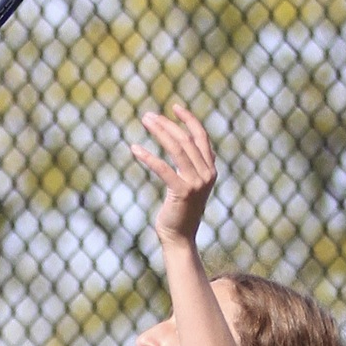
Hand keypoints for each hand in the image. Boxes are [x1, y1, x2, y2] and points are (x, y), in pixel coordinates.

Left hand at [130, 104, 215, 246]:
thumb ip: (191, 166)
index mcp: (210, 169)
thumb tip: (183, 146)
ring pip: (178, 148)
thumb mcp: (190, 185)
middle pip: (186, 139)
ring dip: (159, 132)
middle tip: (147, 116)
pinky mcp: (182, 192)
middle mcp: (207, 174)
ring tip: (144, 121)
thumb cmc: (180, 212)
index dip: (189, 120)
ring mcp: (196, 183)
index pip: (201, 137)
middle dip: (166, 125)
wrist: (180, 238)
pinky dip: (148, 156)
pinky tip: (135, 149)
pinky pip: (164, 168)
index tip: (174, 107)